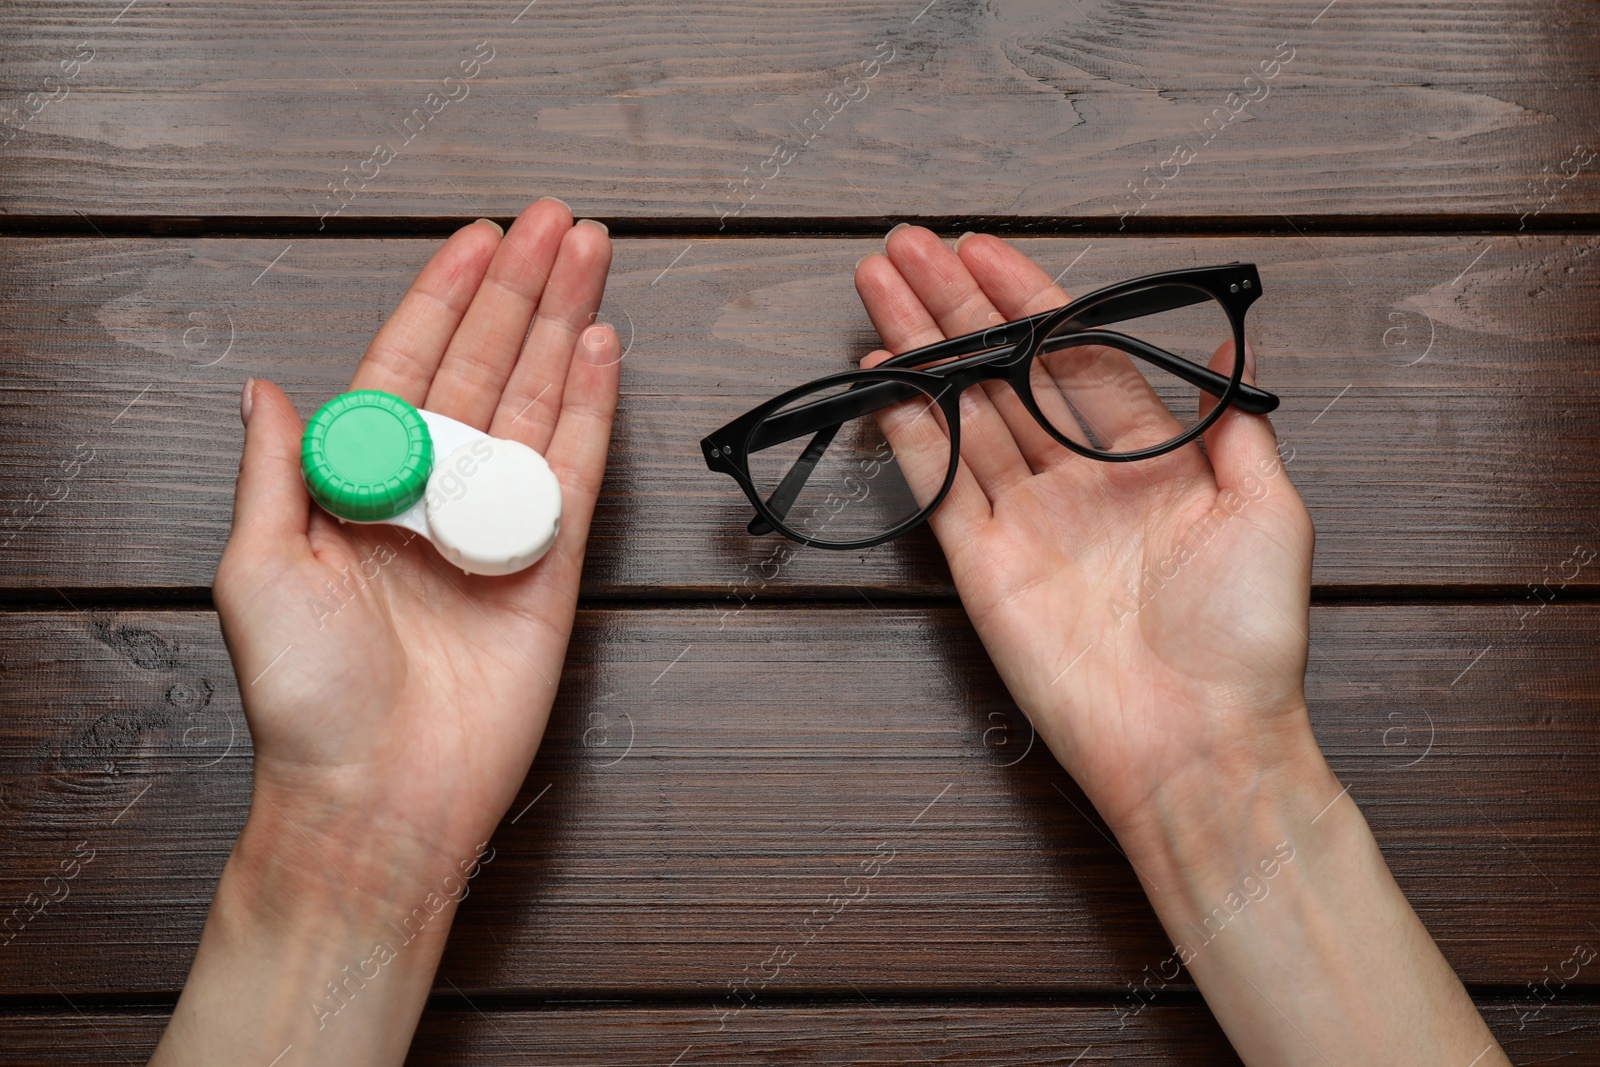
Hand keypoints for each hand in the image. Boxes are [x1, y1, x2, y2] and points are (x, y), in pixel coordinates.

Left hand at [216, 201, 618, 891]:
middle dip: (521, 291)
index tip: (476, 239)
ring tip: (590, 257)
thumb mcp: (257, 569)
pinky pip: (575, 472)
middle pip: (485, 367)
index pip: (409, 366)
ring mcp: (496, 526)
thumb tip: (263, 388)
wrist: (379, 793)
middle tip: (557, 224)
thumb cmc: (306, 699)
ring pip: (536, 402)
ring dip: (564, 327)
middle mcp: (434, 495)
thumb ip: (277, 469)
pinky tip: (602, 348)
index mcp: (362, 487)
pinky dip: (591, 407)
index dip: (443, 298)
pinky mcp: (550, 567)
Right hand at [855, 226, 1313, 839]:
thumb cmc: (1247, 637)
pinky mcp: (982, 564)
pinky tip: (883, 377)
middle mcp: (1079, 478)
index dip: (1029, 298)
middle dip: (955, 305)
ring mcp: (1026, 518)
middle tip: (906, 247)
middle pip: (1005, 370)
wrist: (1198, 743)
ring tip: (879, 286)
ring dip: (919, 347)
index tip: (985, 250)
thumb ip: (1234, 421)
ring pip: (962, 411)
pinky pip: (938, 481)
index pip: (1075, 354)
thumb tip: (1222, 337)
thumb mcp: (1269, 510)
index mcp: (1148, 457)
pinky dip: (908, 428)